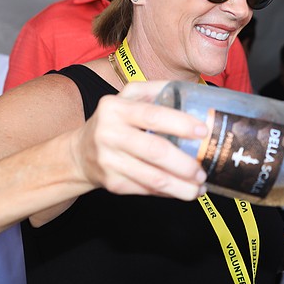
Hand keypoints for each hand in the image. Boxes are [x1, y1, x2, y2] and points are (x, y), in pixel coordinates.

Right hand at [71, 81, 209, 199]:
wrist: (80, 153)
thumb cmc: (114, 122)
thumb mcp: (128, 98)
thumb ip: (157, 90)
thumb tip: (194, 93)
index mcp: (116, 108)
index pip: (153, 115)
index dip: (180, 124)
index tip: (203, 132)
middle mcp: (109, 133)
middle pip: (155, 151)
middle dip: (185, 163)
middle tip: (203, 170)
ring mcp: (109, 161)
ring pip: (153, 178)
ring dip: (181, 186)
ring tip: (199, 187)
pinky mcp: (112, 183)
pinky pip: (147, 190)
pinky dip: (169, 192)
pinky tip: (183, 190)